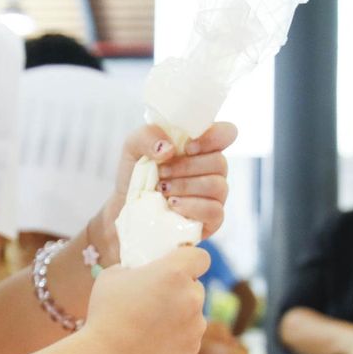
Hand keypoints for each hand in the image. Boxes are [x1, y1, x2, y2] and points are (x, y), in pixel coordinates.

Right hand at [83, 246, 208, 353]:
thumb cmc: (105, 314)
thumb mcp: (112, 276)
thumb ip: (135, 269)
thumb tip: (142, 272)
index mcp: (174, 273)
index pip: (200, 257)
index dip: (190, 260)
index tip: (179, 266)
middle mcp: (191, 297)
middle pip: (196, 286)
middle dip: (180, 290)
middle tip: (155, 298)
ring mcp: (195, 325)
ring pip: (193, 312)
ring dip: (179, 314)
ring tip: (149, 325)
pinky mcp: (192, 348)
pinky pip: (189, 336)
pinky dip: (176, 337)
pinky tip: (152, 342)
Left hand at [89, 123, 235, 263]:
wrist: (125, 208)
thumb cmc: (136, 174)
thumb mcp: (133, 146)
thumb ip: (148, 136)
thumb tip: (168, 149)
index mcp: (201, 146)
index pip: (227, 133)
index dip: (213, 137)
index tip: (188, 147)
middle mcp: (212, 170)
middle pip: (220, 162)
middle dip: (186, 167)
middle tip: (161, 173)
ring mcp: (214, 196)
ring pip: (218, 186)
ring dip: (186, 186)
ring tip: (162, 190)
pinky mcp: (211, 220)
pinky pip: (215, 211)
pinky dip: (192, 206)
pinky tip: (173, 205)